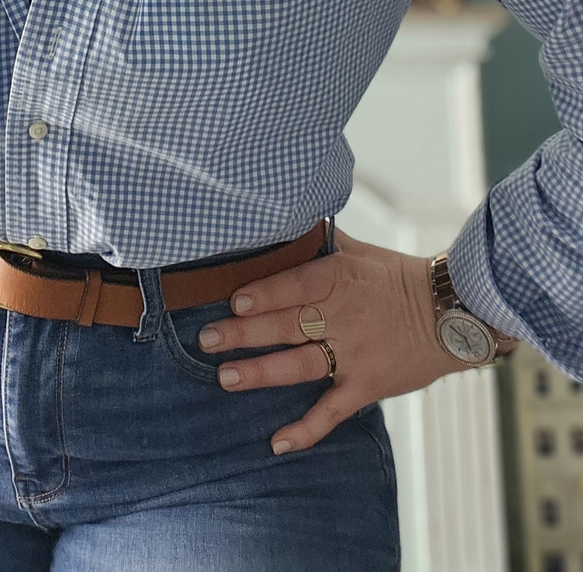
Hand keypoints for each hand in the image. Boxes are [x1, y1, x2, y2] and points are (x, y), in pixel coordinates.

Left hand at [196, 229, 465, 453]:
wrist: (454, 314)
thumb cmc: (398, 278)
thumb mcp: (360, 251)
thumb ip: (319, 241)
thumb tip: (283, 217)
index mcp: (340, 279)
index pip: (296, 285)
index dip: (265, 294)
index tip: (234, 302)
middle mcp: (344, 317)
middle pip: (287, 325)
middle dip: (244, 333)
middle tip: (206, 339)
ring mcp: (355, 354)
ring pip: (301, 364)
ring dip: (261, 372)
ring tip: (225, 377)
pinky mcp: (367, 385)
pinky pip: (333, 411)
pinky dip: (306, 430)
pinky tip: (277, 443)